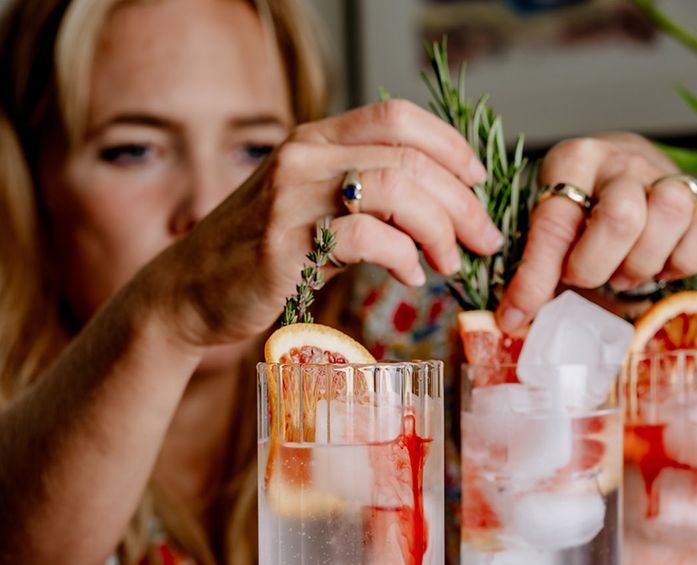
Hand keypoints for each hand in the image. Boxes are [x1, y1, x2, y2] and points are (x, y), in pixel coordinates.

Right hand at [151, 100, 502, 350]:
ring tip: (452, 263)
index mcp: (313, 141)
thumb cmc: (255, 259)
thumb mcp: (309, 213)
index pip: (398, 117)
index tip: (479, 182)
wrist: (189, 294)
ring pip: (396, 191)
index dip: (450, 145)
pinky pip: (368, 238)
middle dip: (462, 201)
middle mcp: (304, 158)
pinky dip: (404, 258)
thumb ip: (359, 201)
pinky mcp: (286, 246)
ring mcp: (292, 199)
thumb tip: (431, 211)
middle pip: (409, 157)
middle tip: (485, 239)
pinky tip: (411, 276)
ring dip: (440, 230)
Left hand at [497, 132, 696, 331]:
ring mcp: (663, 176)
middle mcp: (620, 162)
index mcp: (572, 161)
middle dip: (596, 266)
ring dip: (640, 264)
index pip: (554, 222)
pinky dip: (680, 262)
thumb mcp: (549, 228)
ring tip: (621, 273)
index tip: (515, 314)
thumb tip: (511, 318)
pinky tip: (657, 265)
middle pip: (621, 217)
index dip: (534, 278)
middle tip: (584, 278)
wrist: (624, 180)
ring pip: (668, 217)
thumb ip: (533, 266)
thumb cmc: (583, 213)